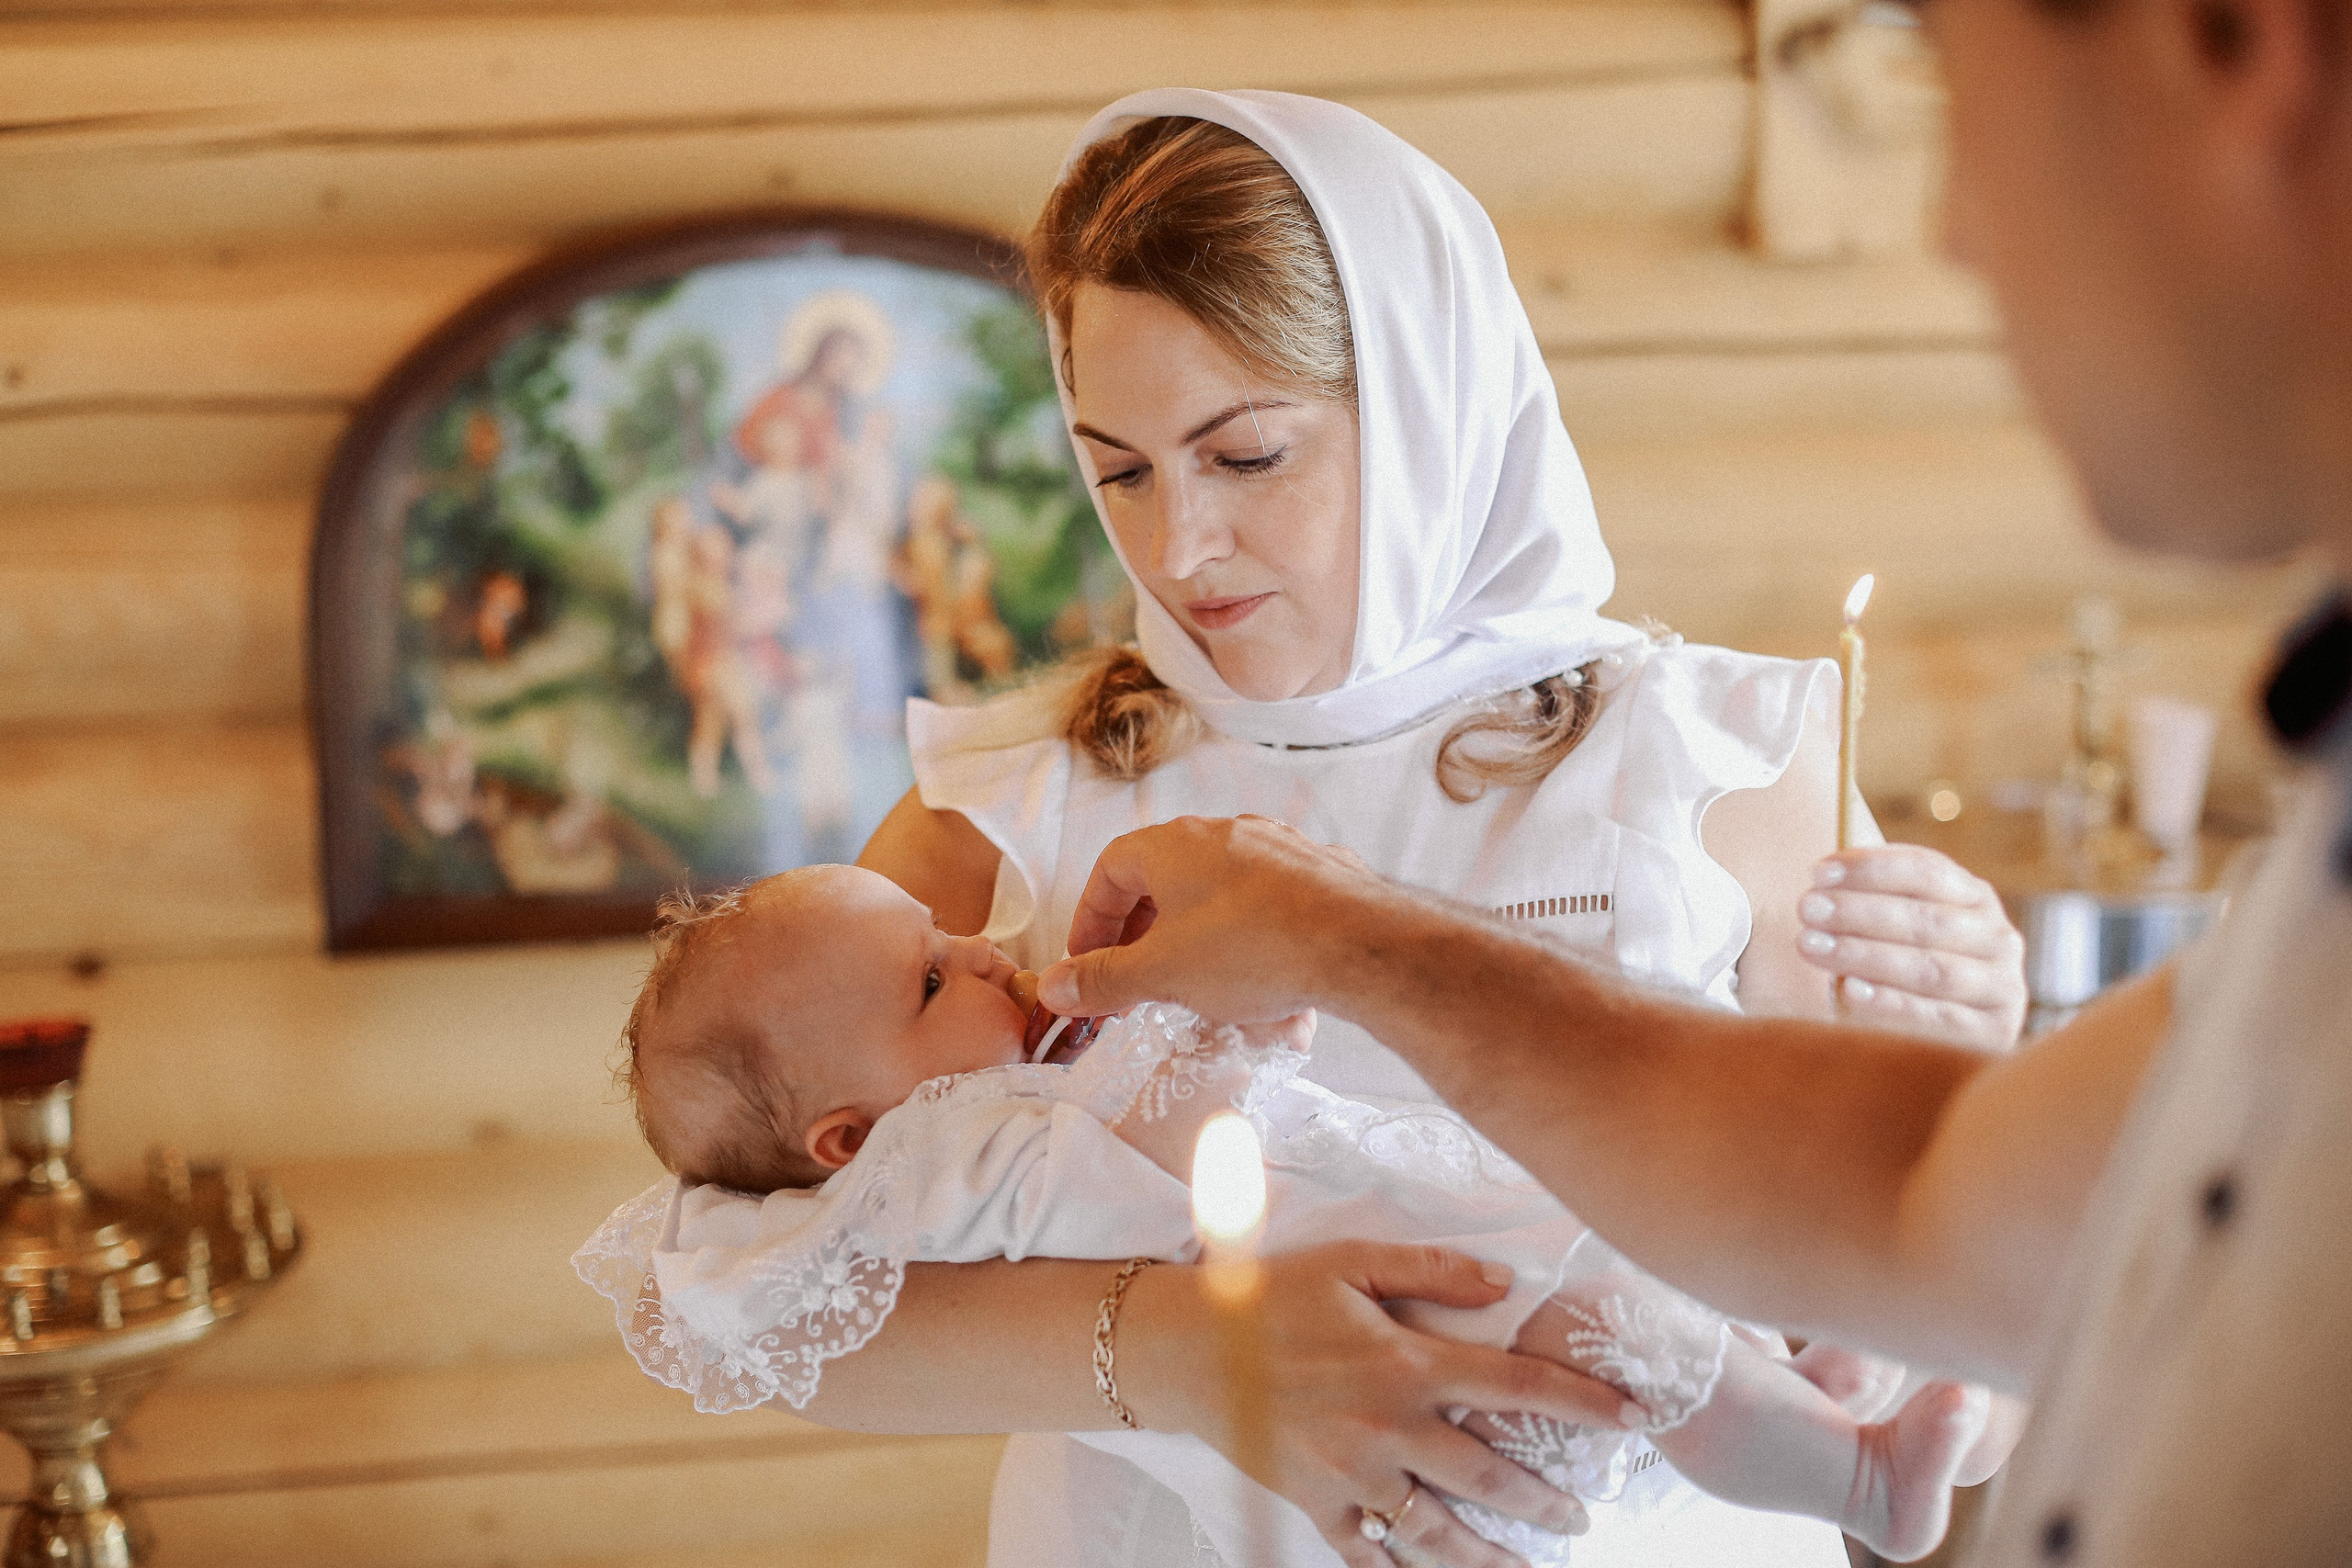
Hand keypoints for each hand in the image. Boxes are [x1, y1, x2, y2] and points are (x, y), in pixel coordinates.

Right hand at [1039, 815, 1380, 1020]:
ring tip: (1201, 996)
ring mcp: (1278, 851)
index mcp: (1176, 844)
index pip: (1111, 870)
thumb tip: (1055, 987)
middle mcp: (1226, 834)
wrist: (1362, 945)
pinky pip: (1269, 910)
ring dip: (1200, 946)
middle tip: (1137, 984)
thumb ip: (1102, 981)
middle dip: (1146, 939)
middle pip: (1165, 882)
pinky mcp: (1320, 876)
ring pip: (1220, 899)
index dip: (1091, 919)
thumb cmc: (1256, 948)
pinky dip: (1253, 946)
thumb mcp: (1162, 974)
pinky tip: (1263, 990)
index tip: (1086, 963)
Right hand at [1120, 1241, 1634, 1567]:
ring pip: (1440, 1531)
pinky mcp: (1317, 1503)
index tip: (1633, 1419)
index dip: (1583, 1403)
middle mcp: (1389, 1427)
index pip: (1517, 1385)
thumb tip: (1505, 1285)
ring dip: (1491, 1555)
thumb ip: (1433, 1272)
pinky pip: (1370, 1552)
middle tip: (1582, 1516)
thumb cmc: (1269, 1294)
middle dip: (1548, 1503)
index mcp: (1406, 1363)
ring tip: (1526, 1564)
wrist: (1186, 1347)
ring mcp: (1354, 1475)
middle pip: (1491, 1478)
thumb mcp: (1351, 1260)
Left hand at [1798, 845, 2026, 1048]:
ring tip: (1811, 946)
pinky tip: (1850, 990)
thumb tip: (1822, 876)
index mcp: (1975, 899)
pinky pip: (1938, 1016)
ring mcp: (2002, 986)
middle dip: (1859, 911)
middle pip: (1925, 920)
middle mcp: (1998, 938)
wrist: (1942, 1048)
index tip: (1817, 873)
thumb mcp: (1896, 932)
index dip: (1871, 868)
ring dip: (1865, 955)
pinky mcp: (1994, 1032)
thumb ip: (1875, 902)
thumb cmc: (1905, 976)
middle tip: (1806, 909)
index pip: (1926, 871)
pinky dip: (1892, 1002)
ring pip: (1930, 967)